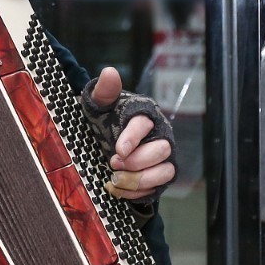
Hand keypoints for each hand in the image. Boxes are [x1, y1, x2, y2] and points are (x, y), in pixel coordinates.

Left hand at [84, 67, 175, 200]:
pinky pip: (158, 188)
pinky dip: (138, 193)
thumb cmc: (106, 119)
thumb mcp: (100, 105)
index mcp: (146, 114)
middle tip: (114, 163)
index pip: (145, 124)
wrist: (105, 141)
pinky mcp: (160, 176)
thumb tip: (110, 72)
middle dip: (137, 160)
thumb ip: (105, 91)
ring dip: (140, 179)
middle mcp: (161, 135)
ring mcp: (163, 158)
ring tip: (116, 179)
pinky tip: (118, 190)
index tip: (118, 150)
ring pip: (165, 171)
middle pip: (161, 150)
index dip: (133, 138)